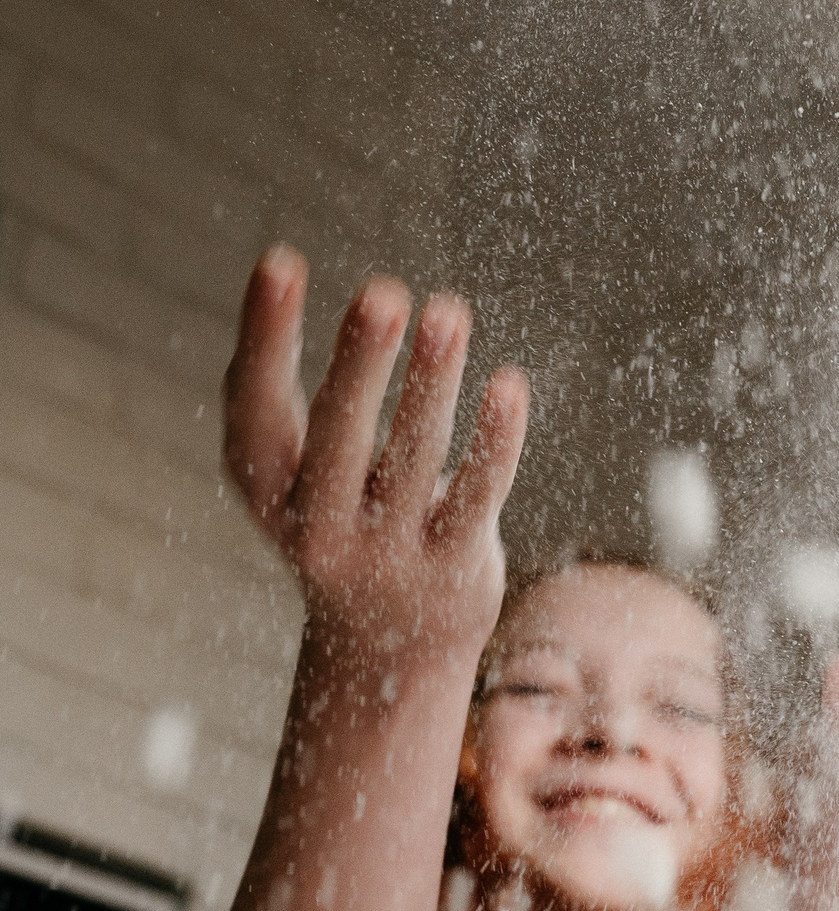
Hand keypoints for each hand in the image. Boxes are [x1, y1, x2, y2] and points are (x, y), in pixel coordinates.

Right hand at [223, 246, 529, 673]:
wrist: (387, 650)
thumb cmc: (332, 524)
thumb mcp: (285, 473)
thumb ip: (272, 393)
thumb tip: (271, 277)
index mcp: (267, 489)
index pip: (258, 405)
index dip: (265, 334)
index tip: (282, 260)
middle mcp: (319, 524)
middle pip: (339, 432)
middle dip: (361, 362)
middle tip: (384, 292)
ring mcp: (390, 551)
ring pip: (415, 455)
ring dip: (433, 381)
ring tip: (449, 311)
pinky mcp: (455, 565)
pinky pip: (477, 493)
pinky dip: (494, 439)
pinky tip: (507, 385)